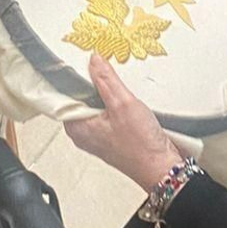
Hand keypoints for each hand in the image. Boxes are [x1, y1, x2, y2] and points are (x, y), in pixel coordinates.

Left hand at [66, 54, 179, 190]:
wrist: (161, 168)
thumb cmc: (140, 145)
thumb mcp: (122, 103)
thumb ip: (106, 79)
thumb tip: (93, 59)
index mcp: (77, 127)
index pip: (65, 95)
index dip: (74, 76)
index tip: (82, 60)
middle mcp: (83, 133)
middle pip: (80, 99)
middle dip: (91, 82)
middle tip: (102, 63)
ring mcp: (98, 136)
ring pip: (95, 105)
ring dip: (104, 92)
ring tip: (114, 78)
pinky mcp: (112, 137)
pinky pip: (106, 113)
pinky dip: (113, 102)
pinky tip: (123, 95)